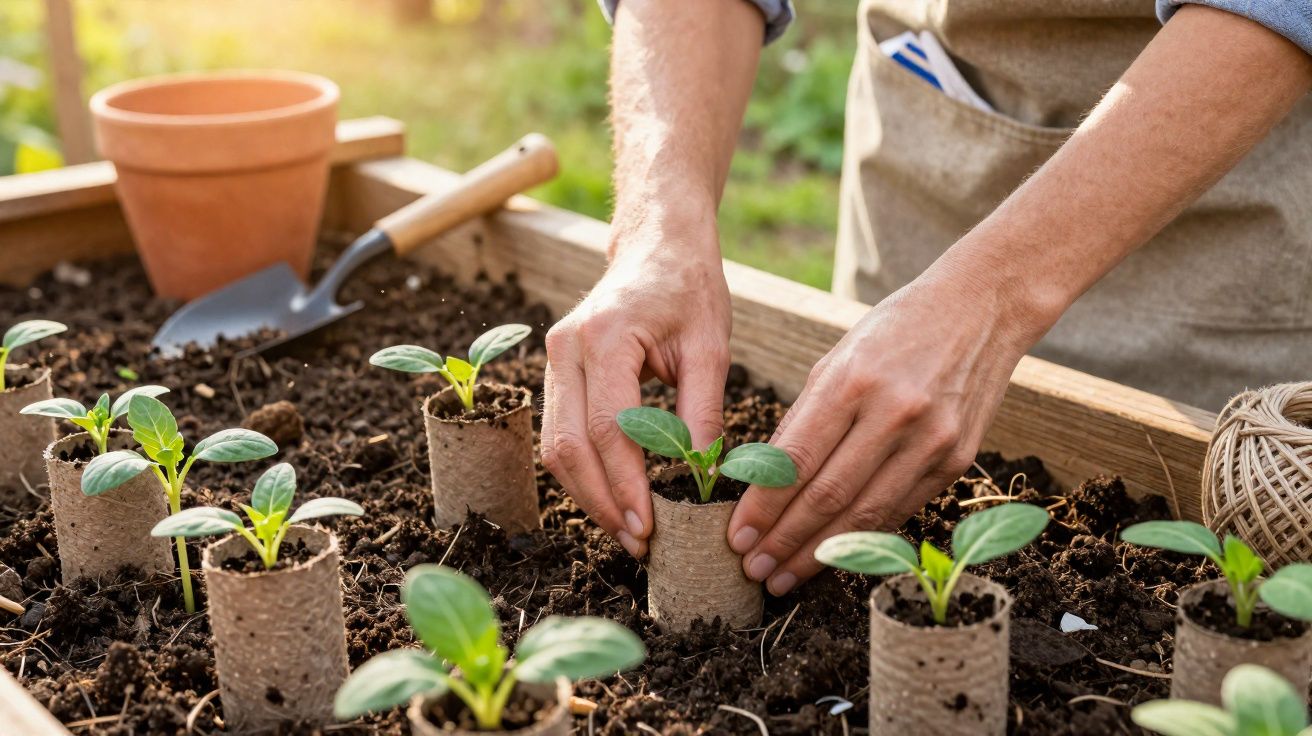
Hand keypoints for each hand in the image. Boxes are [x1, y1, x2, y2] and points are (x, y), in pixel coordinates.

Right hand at [541, 216, 731, 558]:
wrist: (656, 247)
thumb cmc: (689, 289)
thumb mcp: (711, 348)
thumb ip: (703, 412)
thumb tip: (703, 479)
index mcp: (606, 335)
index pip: (607, 428)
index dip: (625, 484)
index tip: (650, 527)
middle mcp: (566, 347)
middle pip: (568, 445)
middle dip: (602, 502)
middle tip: (638, 544)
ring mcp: (553, 359)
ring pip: (555, 446)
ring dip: (588, 495)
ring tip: (627, 531)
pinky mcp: (556, 372)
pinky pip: (559, 433)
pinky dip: (583, 472)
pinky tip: (614, 498)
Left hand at [727, 262, 1049, 594]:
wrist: (981, 310)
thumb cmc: (895, 330)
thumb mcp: (837, 358)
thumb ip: (803, 419)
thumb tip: (763, 482)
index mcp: (852, 381)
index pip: (796, 460)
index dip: (763, 507)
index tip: (737, 536)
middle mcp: (894, 413)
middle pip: (828, 496)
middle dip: (784, 541)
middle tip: (754, 570)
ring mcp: (931, 440)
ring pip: (865, 514)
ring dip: (820, 554)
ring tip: (785, 576)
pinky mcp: (957, 459)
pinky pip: (900, 508)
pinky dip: (863, 537)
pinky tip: (834, 555)